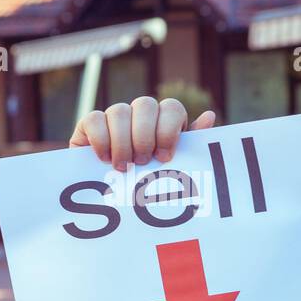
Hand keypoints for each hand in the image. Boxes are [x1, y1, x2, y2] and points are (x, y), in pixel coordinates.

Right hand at [69, 96, 215, 170]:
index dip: (169, 129)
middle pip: (145, 104)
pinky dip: (101, 140)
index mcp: (165, 121)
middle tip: (144, 162)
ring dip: (123, 142)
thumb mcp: (173, 168)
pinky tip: (105, 159)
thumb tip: (210, 115)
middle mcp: (140, 114)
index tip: (165, 157)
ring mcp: (115, 117)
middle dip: (145, 135)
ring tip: (124, 167)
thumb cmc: (150, 182)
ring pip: (119, 110)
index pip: (172, 108)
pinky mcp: (90, 124)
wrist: (110, 196)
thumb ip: (191, 143)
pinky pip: (94, 118)